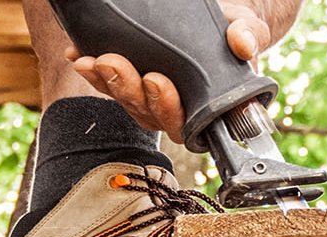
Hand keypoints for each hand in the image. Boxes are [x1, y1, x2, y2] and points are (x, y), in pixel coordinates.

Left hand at [66, 2, 272, 143]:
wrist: (220, 23)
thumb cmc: (234, 35)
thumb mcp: (248, 30)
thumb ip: (249, 36)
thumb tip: (244, 45)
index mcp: (205, 111)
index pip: (183, 122)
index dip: (166, 106)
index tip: (155, 80)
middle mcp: (174, 110)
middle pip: (146, 112)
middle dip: (127, 90)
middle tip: (113, 63)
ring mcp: (149, 98)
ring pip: (124, 100)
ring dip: (104, 81)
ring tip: (91, 60)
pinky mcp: (132, 82)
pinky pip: (107, 83)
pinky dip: (91, 71)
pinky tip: (77, 54)